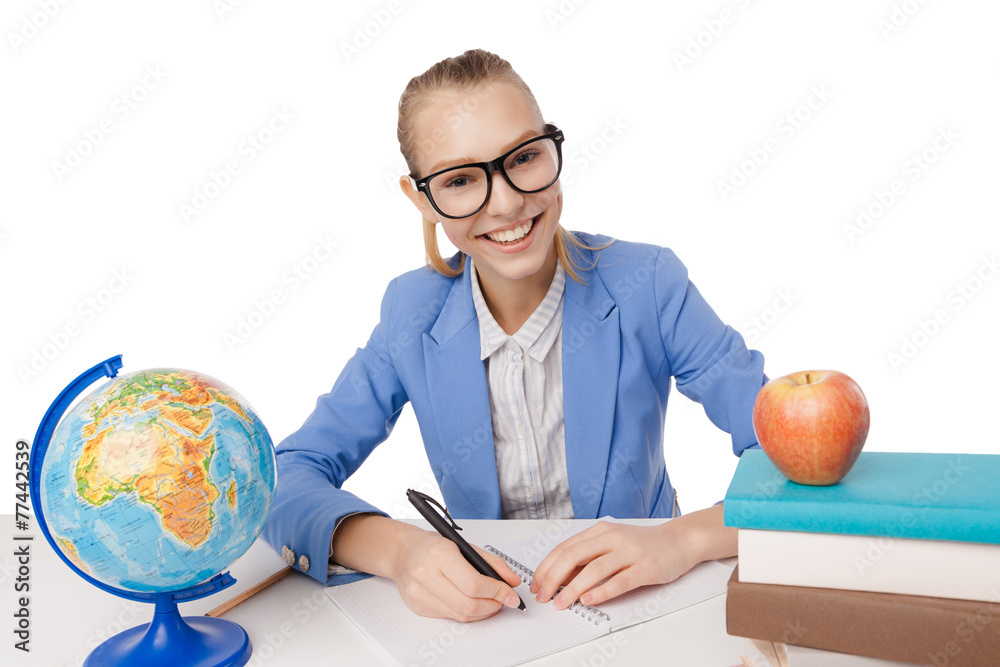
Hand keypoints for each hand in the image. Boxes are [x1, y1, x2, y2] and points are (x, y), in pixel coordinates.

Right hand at [387, 527, 523, 621]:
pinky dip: (468, 613)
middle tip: (505, 601)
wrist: (403, 553)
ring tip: (493, 603)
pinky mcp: (418, 608)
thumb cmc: (433, 546)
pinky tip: (474, 604)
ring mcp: (420, 595)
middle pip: (468, 604)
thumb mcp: (464, 545)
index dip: (497, 592)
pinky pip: (450, 617)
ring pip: (461, 615)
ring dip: (483, 612)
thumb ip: (492, 562)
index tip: (511, 594)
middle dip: (493, 605)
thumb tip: (513, 582)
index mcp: (439, 554)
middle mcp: (426, 576)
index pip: (473, 584)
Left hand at [529, 521, 697, 609]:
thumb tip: (562, 578)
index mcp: (600, 531)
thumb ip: (590, 556)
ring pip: (594, 569)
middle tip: (543, 596)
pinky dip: (602, 591)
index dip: (547, 567)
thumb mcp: (613, 543)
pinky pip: (620, 580)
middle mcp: (612, 538)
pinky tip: (589, 600)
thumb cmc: (644, 544)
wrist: (680, 540)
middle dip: (553, 578)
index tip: (537, 584)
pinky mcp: (646, 567)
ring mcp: (629, 552)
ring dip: (573, 589)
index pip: (565, 548)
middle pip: (574, 556)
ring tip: (561, 603)